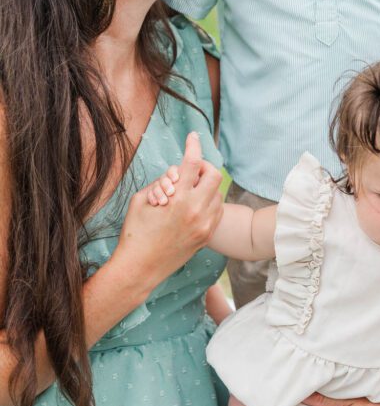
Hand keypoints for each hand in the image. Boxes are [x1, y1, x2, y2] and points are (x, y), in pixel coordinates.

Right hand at [115, 132, 223, 290]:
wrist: (140, 268)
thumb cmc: (135, 233)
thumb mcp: (140, 200)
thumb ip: (160, 182)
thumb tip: (175, 174)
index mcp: (177, 199)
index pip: (192, 162)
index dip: (193, 144)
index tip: (193, 136)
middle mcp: (196, 211)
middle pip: (214, 175)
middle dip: (203, 167)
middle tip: (190, 171)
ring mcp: (204, 225)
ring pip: (218, 193)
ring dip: (205, 187)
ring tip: (188, 192)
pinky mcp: (207, 235)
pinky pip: (217, 211)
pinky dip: (209, 203)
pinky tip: (194, 206)